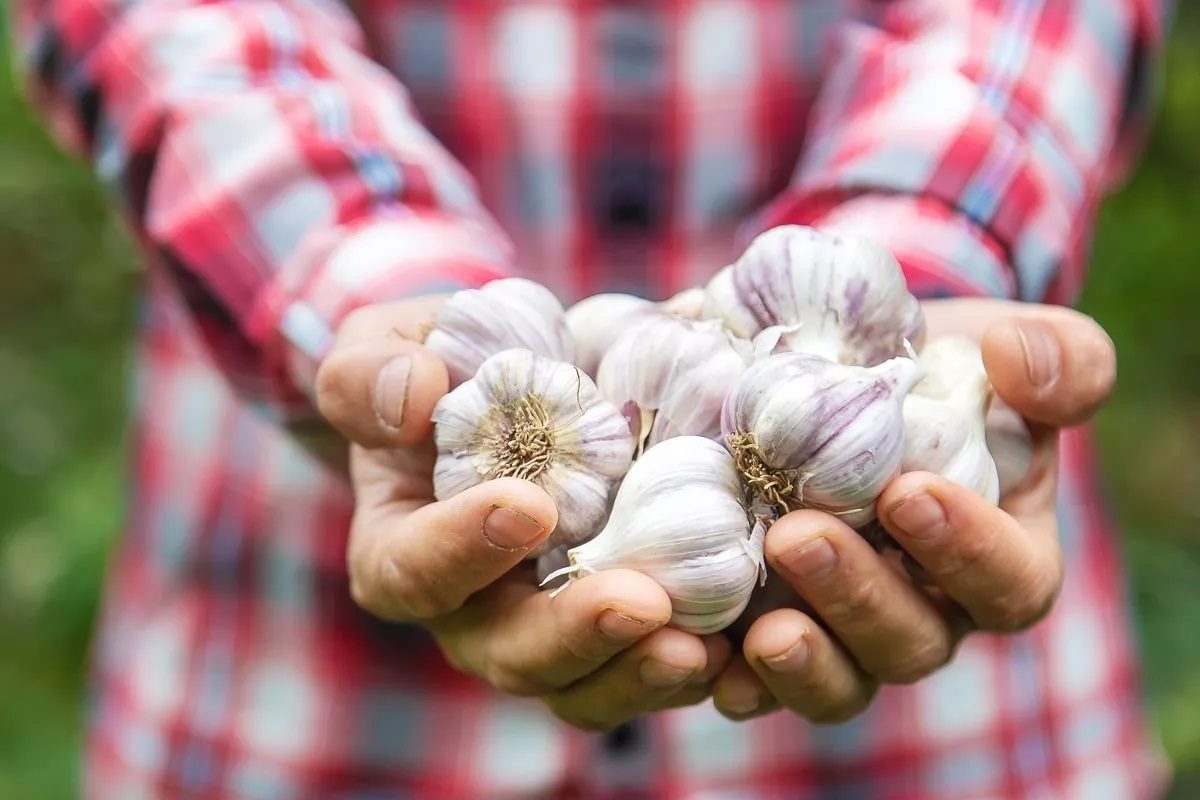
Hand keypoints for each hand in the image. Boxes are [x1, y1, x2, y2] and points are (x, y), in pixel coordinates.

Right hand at [317, 300, 729, 731]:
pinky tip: (738, 647)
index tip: (527, 507)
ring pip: (582, 685)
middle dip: (574, 633)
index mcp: (403, 549)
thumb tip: (409, 398)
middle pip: (509, 652)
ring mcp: (547, 627)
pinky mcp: (616, 626)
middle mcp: (472, 609)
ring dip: (638, 673)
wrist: (520, 383)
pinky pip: (644, 669)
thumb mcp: (389, 346)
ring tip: (701, 649)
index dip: (461, 550)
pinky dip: (692, 668)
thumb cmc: (442, 365)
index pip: (413, 570)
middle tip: (640, 603)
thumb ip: (371, 371)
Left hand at [711, 299, 1116, 721]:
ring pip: (842, 681)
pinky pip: (761, 685)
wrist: (841, 378)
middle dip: (857, 595)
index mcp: (1000, 556)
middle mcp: (927, 611)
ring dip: (803, 662)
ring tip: (760, 629)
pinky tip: (701, 659)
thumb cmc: (943, 368)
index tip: (907, 492)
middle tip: (799, 536)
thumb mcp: (1005, 346)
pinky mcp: (775, 637)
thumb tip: (1018, 358)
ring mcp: (848, 635)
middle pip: (911, 642)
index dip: (967, 551)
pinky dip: (735, 681)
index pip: (1009, 581)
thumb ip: (1055, 356)